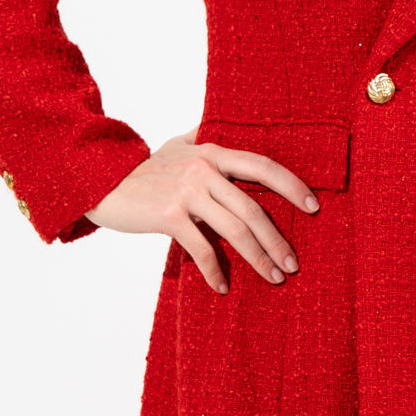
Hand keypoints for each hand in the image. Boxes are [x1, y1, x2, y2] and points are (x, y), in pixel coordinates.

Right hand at [84, 127, 318, 293]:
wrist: (101, 181)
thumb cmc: (143, 168)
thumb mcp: (176, 145)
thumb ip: (200, 137)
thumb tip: (215, 127)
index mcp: (213, 152)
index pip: (263, 166)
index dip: (291, 185)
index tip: (314, 206)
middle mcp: (204, 169)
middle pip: (253, 208)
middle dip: (278, 240)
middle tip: (293, 264)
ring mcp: (187, 193)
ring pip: (234, 230)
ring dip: (258, 258)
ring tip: (274, 278)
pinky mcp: (168, 216)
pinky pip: (200, 248)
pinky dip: (214, 271)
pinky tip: (222, 287)